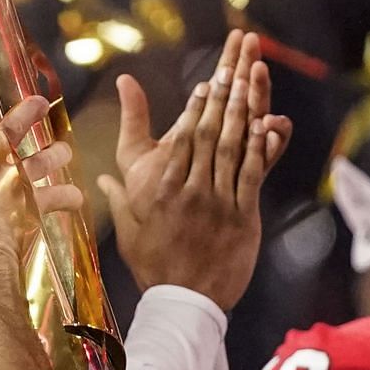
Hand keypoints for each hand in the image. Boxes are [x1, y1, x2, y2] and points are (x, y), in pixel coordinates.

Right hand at [0, 53, 80, 276]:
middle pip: (10, 127)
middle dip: (28, 111)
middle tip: (40, 102)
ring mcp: (14, 181)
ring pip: (42, 160)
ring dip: (55, 154)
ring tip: (64, 150)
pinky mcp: (33, 204)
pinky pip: (58, 198)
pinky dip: (68, 199)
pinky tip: (77, 199)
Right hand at [96, 30, 292, 309]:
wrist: (183, 301)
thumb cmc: (154, 266)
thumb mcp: (128, 229)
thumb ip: (118, 197)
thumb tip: (102, 178)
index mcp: (162, 189)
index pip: (181, 140)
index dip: (196, 108)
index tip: (206, 83)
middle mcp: (189, 190)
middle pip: (207, 135)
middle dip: (222, 97)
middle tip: (234, 67)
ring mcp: (217, 203)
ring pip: (230, 149)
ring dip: (241, 112)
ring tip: (251, 84)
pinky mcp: (241, 218)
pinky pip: (251, 176)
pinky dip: (259, 149)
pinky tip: (267, 125)